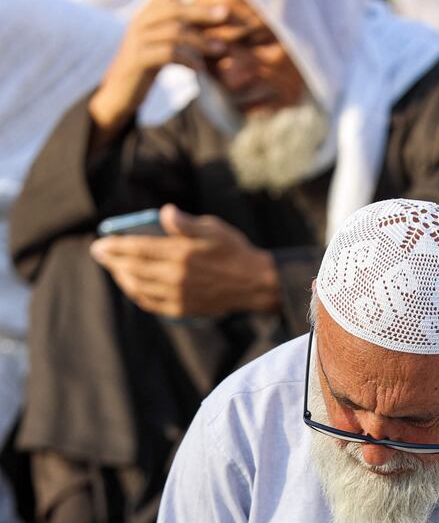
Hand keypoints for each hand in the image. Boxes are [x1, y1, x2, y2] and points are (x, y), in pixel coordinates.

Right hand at [89, 0, 228, 138]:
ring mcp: (138, 39)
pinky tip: (200, 68)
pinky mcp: (138, 59)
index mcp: (148, 13)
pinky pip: (167, 54)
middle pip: (174, 9)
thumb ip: (179, 29)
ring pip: (174, 32)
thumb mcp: (161, 42)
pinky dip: (187, 59)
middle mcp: (141, 20)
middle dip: (202, 11)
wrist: (119, 94)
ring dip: (200, 40)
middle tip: (225, 14)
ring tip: (220, 49)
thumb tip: (212, 22)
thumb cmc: (146, 67)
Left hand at [90, 204, 279, 317]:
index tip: (100, 242)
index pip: (138, 249)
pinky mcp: (183, 309)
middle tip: (98, 253)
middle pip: (133, 269)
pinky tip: (132, 287)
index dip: (115, 246)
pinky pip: (151, 304)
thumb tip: (164, 213)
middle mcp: (176, 277)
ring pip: (139, 288)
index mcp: (181, 254)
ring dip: (122, 278)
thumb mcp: (212, 228)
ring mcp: (178, 296)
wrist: (255, 284)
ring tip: (114, 268)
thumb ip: (185, 223)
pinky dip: (137, 295)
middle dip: (112, 261)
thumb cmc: (233, 250)